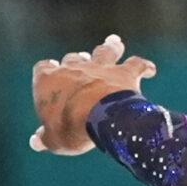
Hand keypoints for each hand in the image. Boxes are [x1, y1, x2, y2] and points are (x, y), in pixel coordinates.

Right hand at [29, 34, 155, 156]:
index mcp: (48, 81)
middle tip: (81, 61)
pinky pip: (136, 64)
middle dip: (76, 61)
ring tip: (115, 43)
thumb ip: (45, 138)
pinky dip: (144, 65)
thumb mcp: (54, 139)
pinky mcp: (123, 73)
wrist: (96, 117)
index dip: (47, 71)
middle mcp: (73, 68)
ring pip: (104, 51)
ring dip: (110, 47)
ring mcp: (99, 68)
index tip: (50, 71)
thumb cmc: (69, 129)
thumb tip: (36, 142)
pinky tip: (150, 69)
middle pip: (73, 58)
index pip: (42, 69)